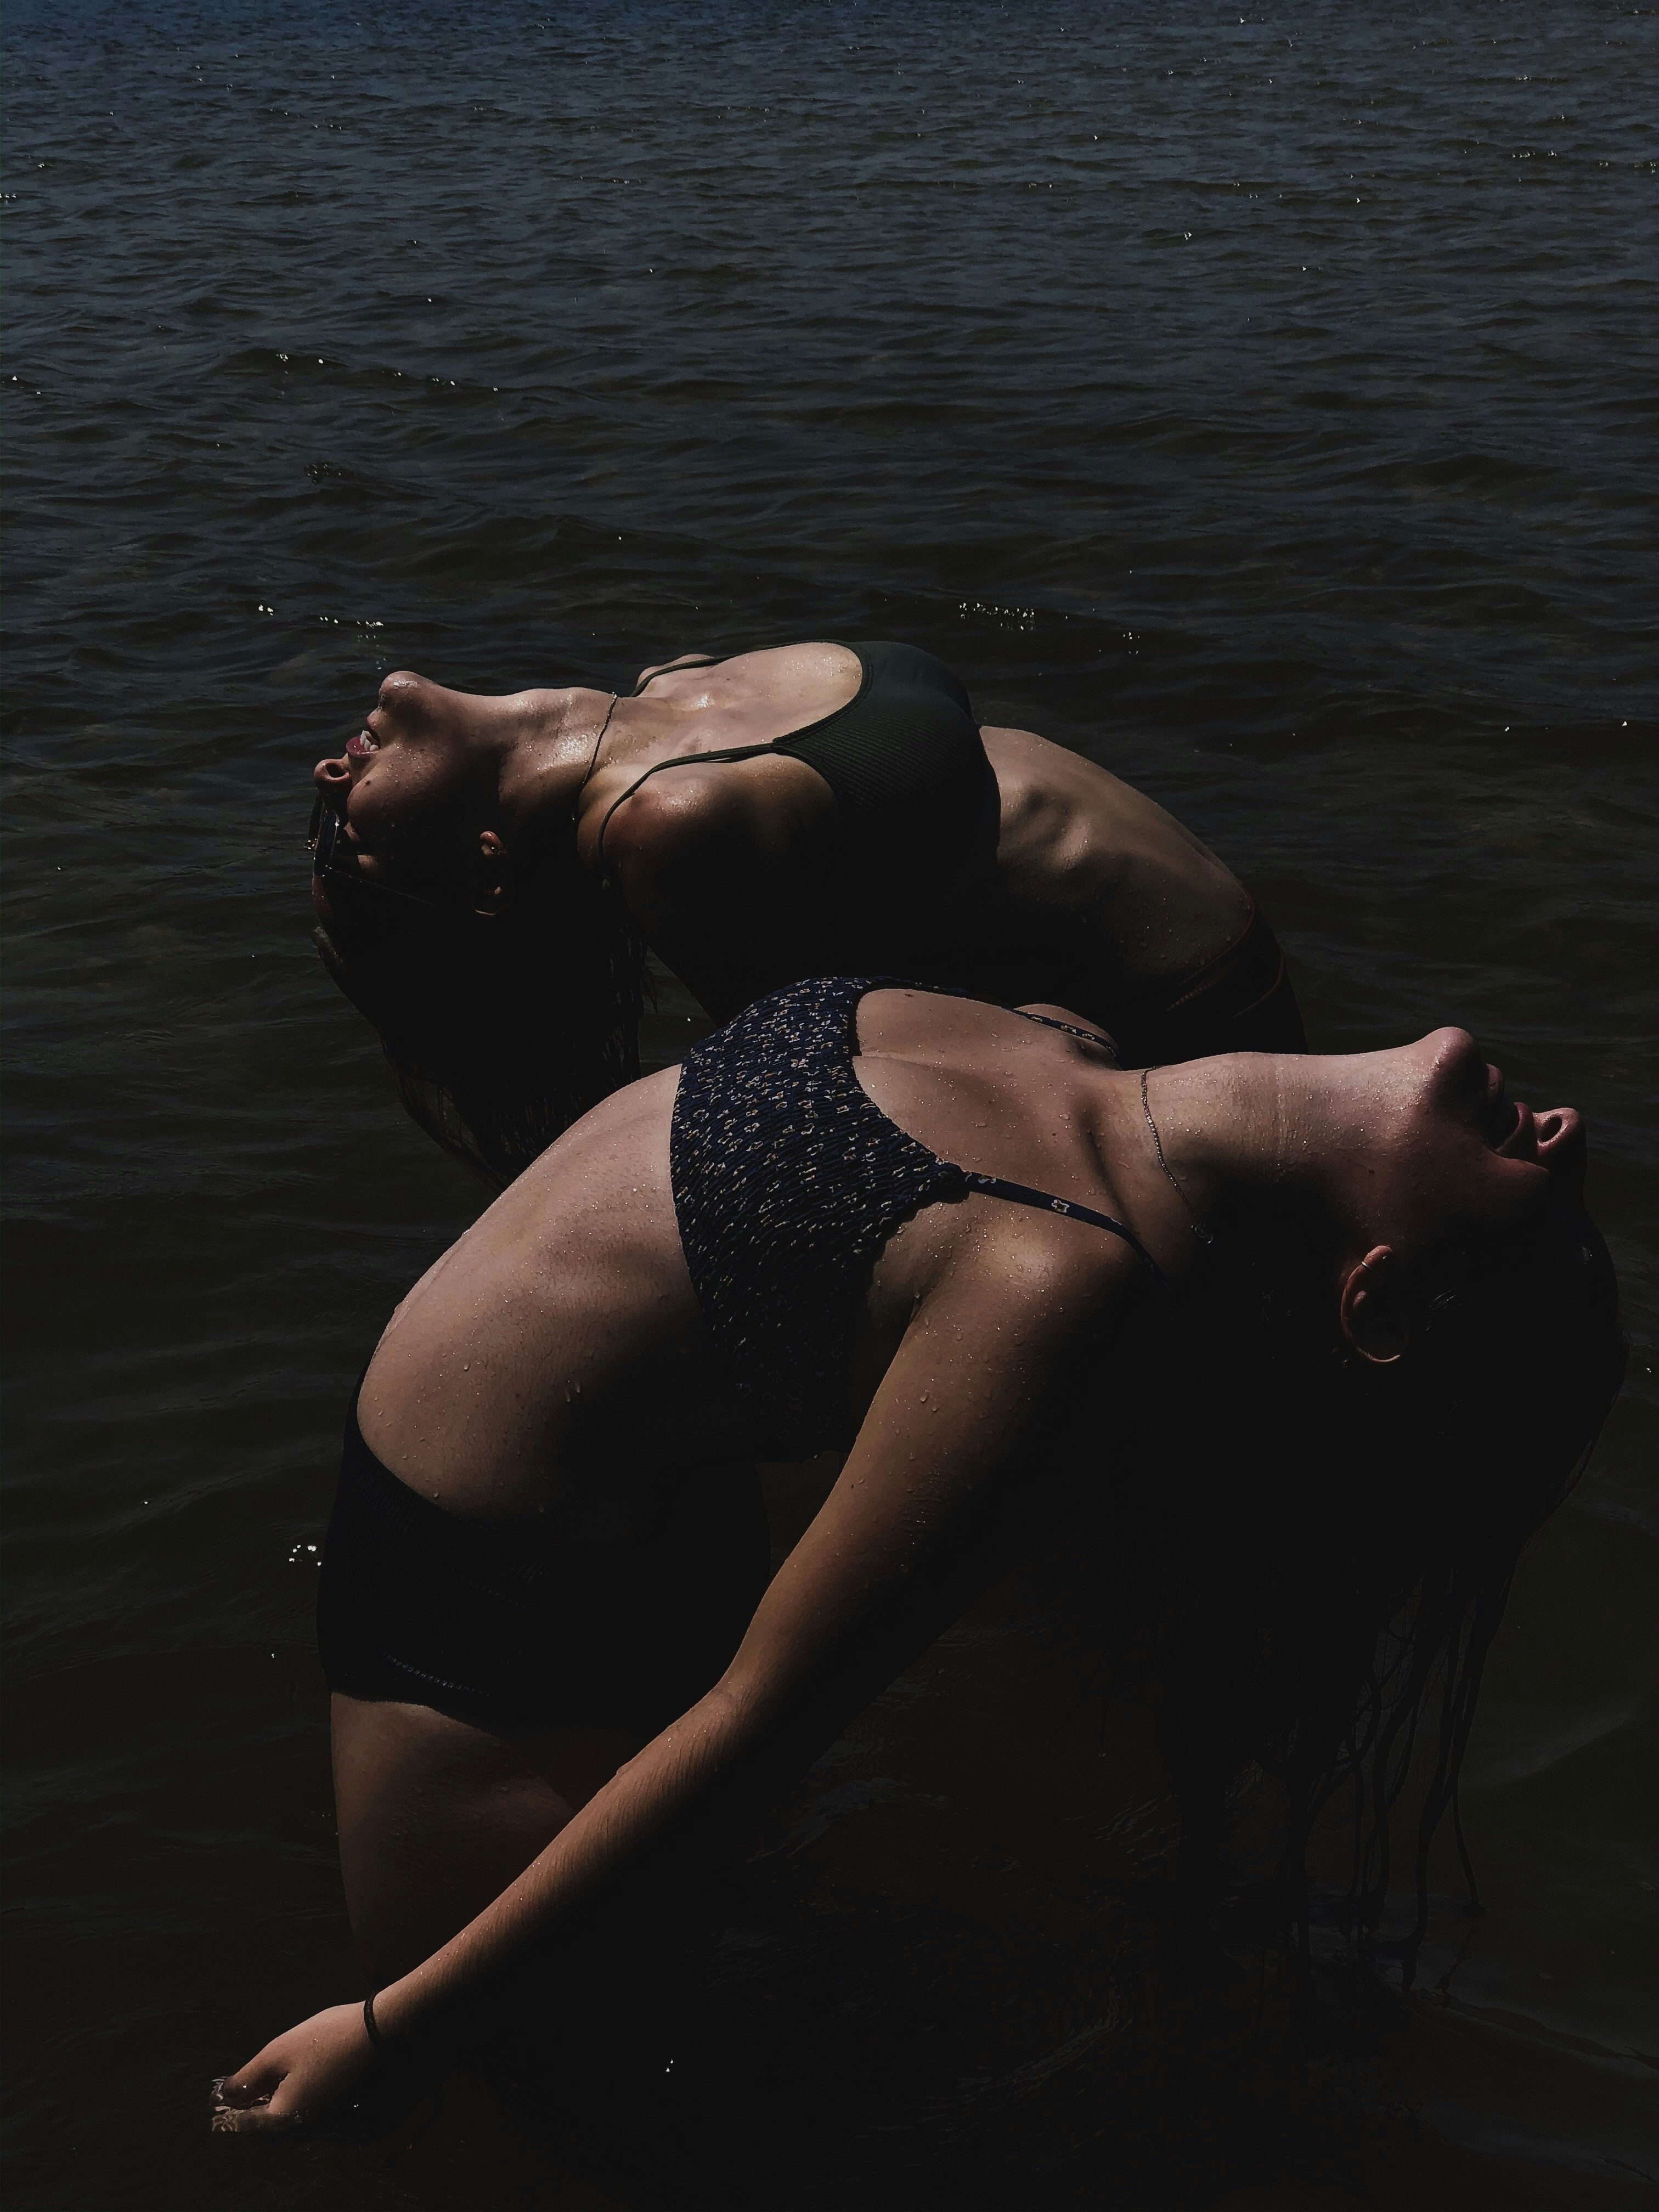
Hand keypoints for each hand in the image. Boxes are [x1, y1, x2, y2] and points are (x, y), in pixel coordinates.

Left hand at [211, 2001, 376, 2136]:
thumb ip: (249, 2078)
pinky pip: (302, 2112)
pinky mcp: (335, 2106)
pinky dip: (288, 2102)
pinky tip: (286, 2082)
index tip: (217, 2107)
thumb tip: (227, 2095)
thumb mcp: (278, 2052)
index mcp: (285, 2116)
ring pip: (285, 2120)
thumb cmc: (324, 2039)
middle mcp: (303, 2125)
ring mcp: (322, 2117)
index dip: (230, 2116)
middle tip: (236, 2097)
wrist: (378, 2031)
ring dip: (269, 2108)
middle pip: (267, 2127)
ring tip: (257, 2088)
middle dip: (249, 2113)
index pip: (248, 2124)